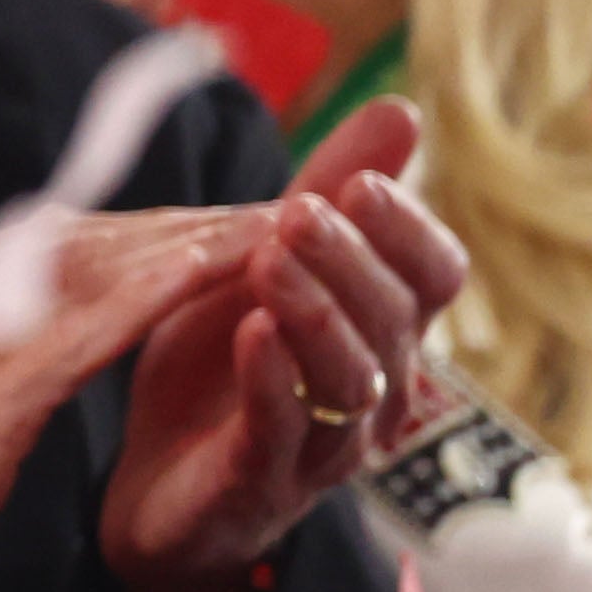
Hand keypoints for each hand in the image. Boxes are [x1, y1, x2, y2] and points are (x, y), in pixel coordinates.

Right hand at [0, 200, 269, 576]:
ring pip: (97, 270)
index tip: (212, 221)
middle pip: (85, 240)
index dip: (143, 227)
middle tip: (270, 210)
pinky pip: (87, 328)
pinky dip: (155, 293)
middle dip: (182, 225)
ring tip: (271, 229)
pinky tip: (210, 274)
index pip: (54, 238)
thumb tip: (36, 317)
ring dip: (191, 246)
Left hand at [94, 97, 471, 591]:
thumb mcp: (265, 263)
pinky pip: (283, 429)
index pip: (436, 276)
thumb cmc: (224, 364)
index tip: (359, 182)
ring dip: (316, 312)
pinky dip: (272, 378)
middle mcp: (373, 390)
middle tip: (300, 213)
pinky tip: (253, 332)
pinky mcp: (264, 481)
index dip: (408, 228)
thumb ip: (326, 194)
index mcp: (382, 331)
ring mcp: (325, 443)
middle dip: (352, 261)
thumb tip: (402, 110)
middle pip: (397, 320)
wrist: (155, 482)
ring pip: (352, 378)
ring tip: (272, 260)